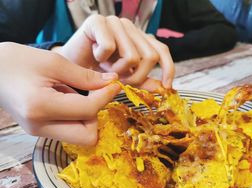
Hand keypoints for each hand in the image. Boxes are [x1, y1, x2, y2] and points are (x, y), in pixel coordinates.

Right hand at [0, 42, 119, 144]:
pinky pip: (69, 130)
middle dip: (97, 116)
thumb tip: (112, 83)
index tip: (114, 84)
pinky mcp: (40, 131)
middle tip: (94, 95)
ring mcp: (39, 132)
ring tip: (75, 94)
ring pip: (80, 136)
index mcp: (41, 107)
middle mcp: (39, 126)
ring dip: (87, 117)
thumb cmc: (17, 61)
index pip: (88, 111)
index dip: (106, 97)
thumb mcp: (54, 63)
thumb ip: (85, 76)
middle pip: (87, 137)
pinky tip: (67, 99)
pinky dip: (76, 118)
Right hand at [55, 14, 174, 88]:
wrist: (70, 67)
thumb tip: (162, 88)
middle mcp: (130, 27)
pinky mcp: (97, 21)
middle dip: (136, 78)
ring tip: (106, 69)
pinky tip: (95, 56)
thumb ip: (142, 81)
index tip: (166, 87)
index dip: (168, 69)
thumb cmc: (97, 71)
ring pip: (132, 56)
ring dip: (118, 72)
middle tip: (120, 82)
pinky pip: (110, 46)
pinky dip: (101, 58)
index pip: (161, 50)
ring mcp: (115, 22)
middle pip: (149, 57)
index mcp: (139, 38)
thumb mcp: (124, 78)